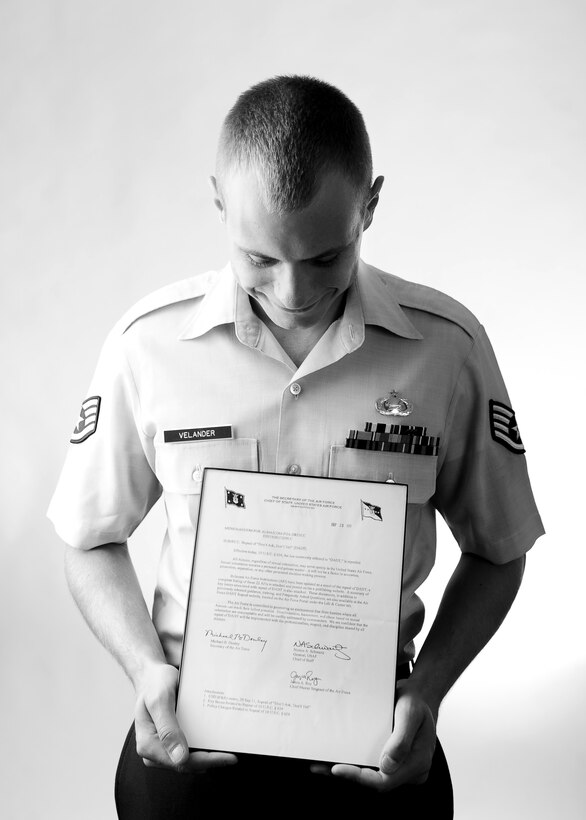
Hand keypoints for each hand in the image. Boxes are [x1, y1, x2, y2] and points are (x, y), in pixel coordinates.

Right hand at [134, 663, 237, 772]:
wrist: (151, 675)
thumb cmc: (154, 684)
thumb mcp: (160, 700)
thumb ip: (168, 729)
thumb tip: (179, 757)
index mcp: (148, 745)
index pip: (182, 762)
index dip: (207, 761)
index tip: (229, 757)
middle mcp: (153, 751)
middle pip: (187, 764)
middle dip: (211, 759)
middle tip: (233, 754)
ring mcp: (162, 747)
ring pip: (189, 758)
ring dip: (208, 754)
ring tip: (229, 747)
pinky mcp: (169, 741)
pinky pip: (188, 748)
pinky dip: (202, 746)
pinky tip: (215, 740)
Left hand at [311, 680, 436, 790]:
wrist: (420, 696)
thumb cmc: (417, 702)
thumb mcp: (410, 714)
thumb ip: (401, 740)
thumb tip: (386, 766)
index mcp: (417, 763)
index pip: (385, 780)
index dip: (359, 777)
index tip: (337, 768)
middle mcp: (409, 770)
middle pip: (375, 781)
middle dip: (347, 775)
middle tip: (319, 767)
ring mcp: (400, 767)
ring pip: (371, 775)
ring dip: (347, 770)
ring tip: (320, 764)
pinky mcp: (392, 760)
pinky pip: (372, 765)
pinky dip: (354, 763)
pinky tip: (335, 757)